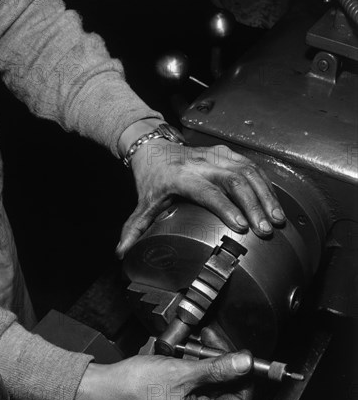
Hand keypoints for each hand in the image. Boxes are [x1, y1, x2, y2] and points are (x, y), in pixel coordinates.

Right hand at [74, 350, 252, 399]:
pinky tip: (184, 356)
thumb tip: (244, 363)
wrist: (103, 390)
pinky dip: (192, 371)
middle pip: (224, 392)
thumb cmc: (133, 387)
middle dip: (221, 364)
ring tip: (196, 346)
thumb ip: (217, 369)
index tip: (240, 354)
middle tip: (213, 341)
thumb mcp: (181, 373)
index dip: (243, 375)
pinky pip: (191, 389)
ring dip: (206, 365)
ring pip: (207, 388)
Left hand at [116, 136, 284, 258]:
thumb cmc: (152, 178)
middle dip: (254, 205)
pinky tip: (274, 202)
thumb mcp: (143, 203)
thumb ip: (134, 228)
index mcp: (181, 176)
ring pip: (248, 171)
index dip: (225, 208)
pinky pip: (252, 166)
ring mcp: (217, 155)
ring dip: (265, 195)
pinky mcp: (227, 153)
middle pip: (235, 180)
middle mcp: (201, 163)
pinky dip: (265, 184)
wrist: (154, 146)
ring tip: (278, 219)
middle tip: (267, 228)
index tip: (242, 226)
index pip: (207, 192)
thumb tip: (121, 253)